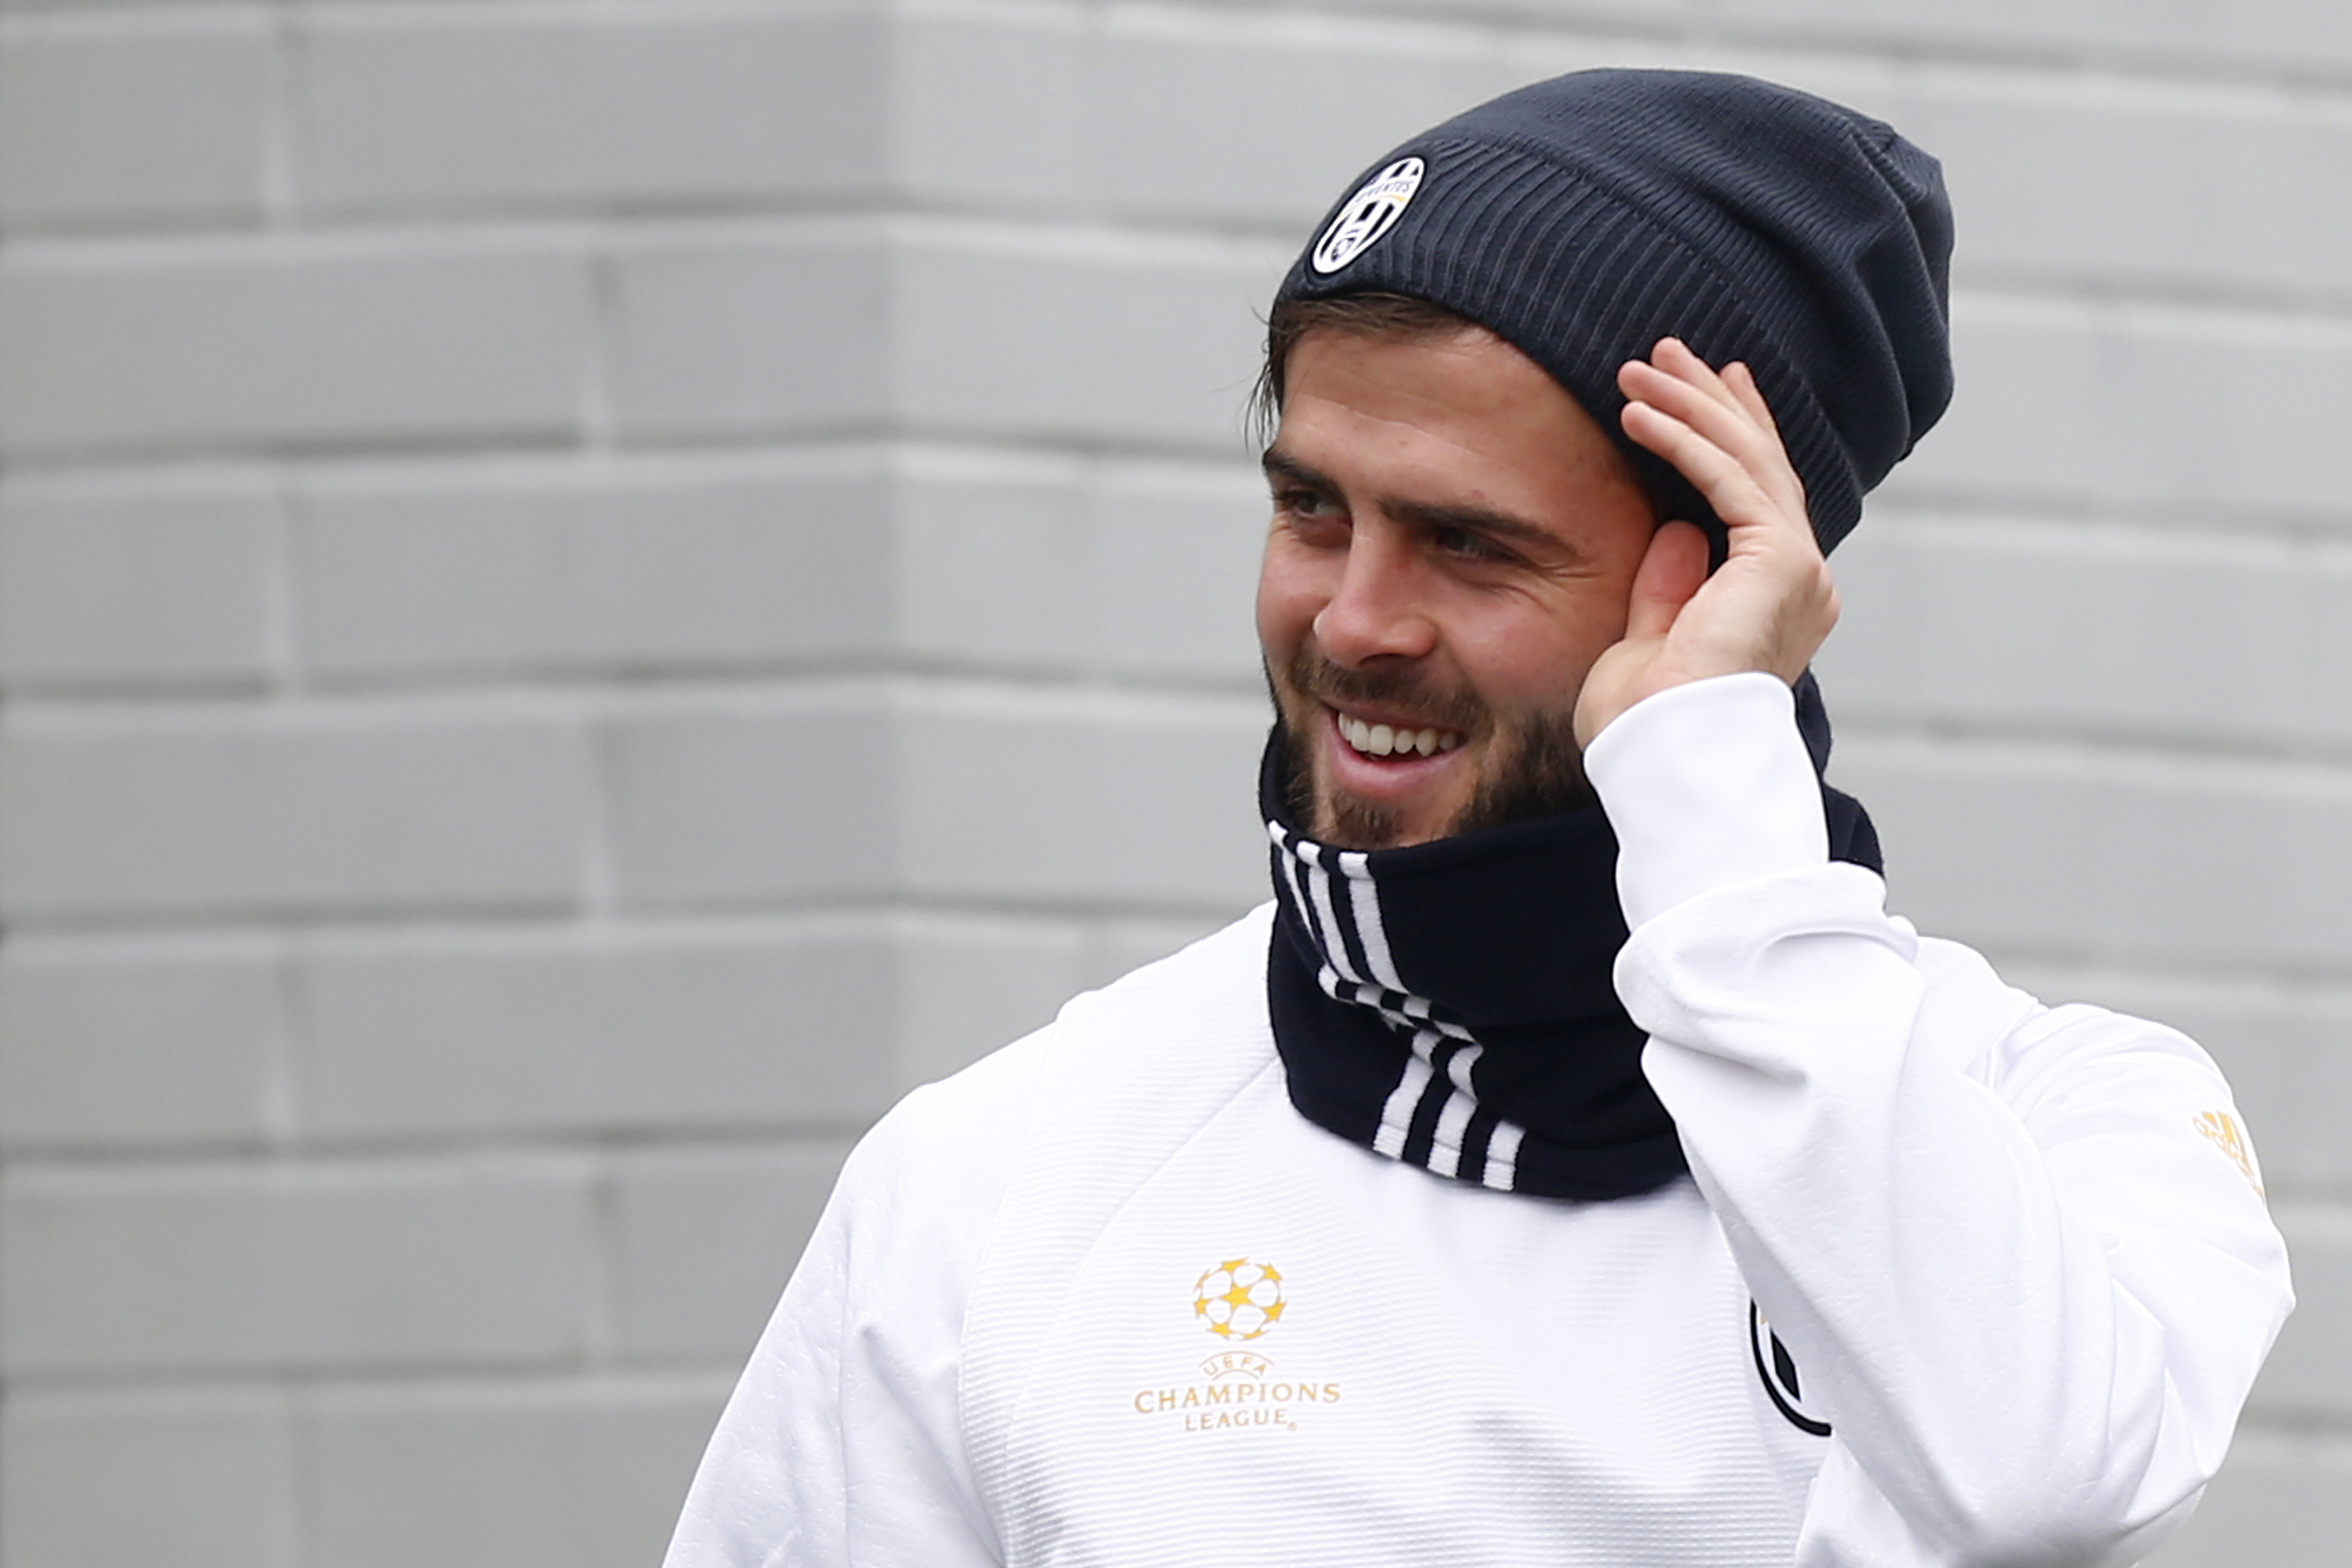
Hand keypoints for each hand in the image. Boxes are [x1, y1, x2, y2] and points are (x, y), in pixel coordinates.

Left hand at [1571, 338, 1838, 747]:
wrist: (1670, 759)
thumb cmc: (1650, 727)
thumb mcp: (1652, 643)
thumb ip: (1669, 588)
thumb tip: (1677, 531)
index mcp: (1779, 603)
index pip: (1760, 498)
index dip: (1735, 436)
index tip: (1711, 387)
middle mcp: (1802, 582)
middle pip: (1761, 466)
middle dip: (1713, 403)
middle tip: (1671, 353)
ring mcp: (1799, 570)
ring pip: (1748, 461)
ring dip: (1690, 406)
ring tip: (1640, 366)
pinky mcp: (1779, 560)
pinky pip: (1728, 479)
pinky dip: (1682, 440)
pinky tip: (1638, 413)